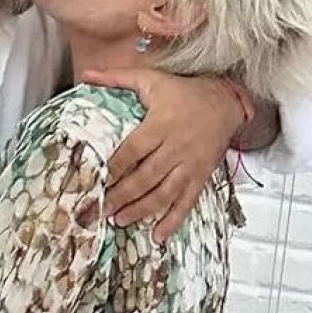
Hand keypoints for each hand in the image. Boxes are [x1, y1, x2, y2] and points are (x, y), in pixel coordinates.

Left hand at [82, 69, 242, 241]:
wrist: (226, 101)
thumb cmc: (183, 92)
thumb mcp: (150, 79)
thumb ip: (116, 78)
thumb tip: (85, 76)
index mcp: (160, 125)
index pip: (132, 151)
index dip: (114, 169)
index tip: (94, 182)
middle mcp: (175, 148)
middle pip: (145, 177)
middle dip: (121, 196)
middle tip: (98, 210)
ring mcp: (190, 165)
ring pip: (164, 193)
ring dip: (141, 210)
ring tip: (118, 220)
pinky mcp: (201, 176)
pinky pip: (188, 202)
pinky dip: (173, 221)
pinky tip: (158, 236)